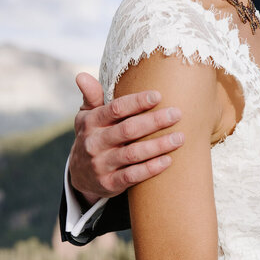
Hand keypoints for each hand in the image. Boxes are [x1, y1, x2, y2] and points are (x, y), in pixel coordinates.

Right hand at [69, 72, 184, 205]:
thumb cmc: (92, 136)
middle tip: (177, 114)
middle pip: (127, 130)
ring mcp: (101, 165)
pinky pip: (133, 176)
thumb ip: (91, 96)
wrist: (79, 175)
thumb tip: (82, 75)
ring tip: (179, 138)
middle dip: (154, 121)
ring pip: (133, 154)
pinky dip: (151, 168)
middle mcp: (94, 143)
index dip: (136, 102)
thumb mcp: (86, 116)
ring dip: (158, 145)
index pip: (115, 109)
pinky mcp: (109, 183)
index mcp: (91, 122)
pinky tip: (168, 161)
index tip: (158, 95)